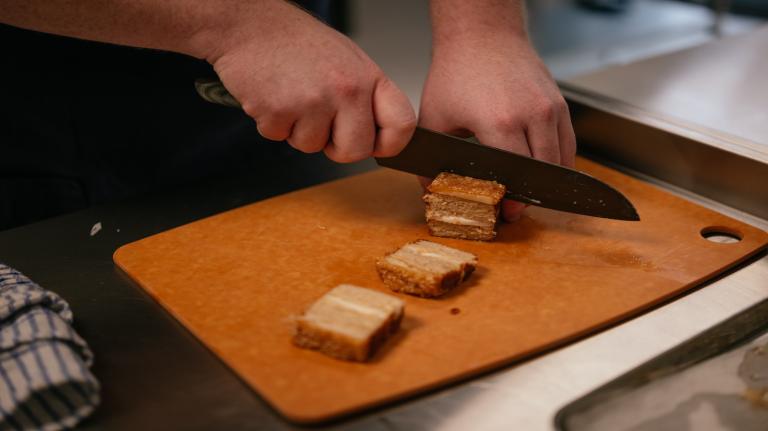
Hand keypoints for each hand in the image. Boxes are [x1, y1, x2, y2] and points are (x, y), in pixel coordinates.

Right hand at [204, 0, 415, 162]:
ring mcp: (313, 102)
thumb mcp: (346, 62)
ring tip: (291, 95)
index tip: (375, 144)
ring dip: (297, 130)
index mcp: (368, 77)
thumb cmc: (297, 43)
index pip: (401, 125)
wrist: (250, 24)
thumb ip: (364, 98)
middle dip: (335, 148)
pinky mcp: (279, 111)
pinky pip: (279, 138)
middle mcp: (346, 90)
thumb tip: (374, 137)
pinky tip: (272, 95)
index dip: (389, 144)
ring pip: (312, 147)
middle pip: (356, 152)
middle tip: (320, 124)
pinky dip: (272, 123)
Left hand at [419, 34, 575, 220]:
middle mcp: (533, 114)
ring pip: (562, 160)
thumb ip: (432, 158)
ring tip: (530, 193)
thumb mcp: (435, 117)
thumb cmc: (458, 71)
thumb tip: (429, 190)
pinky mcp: (559, 103)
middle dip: (531, 196)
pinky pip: (569, 143)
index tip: (506, 213)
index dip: (513, 200)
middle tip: (516, 209)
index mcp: (501, 121)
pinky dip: (559, 162)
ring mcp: (551, 107)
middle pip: (543, 172)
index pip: (516, 175)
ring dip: (548, 182)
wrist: (482, 34)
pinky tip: (543, 172)